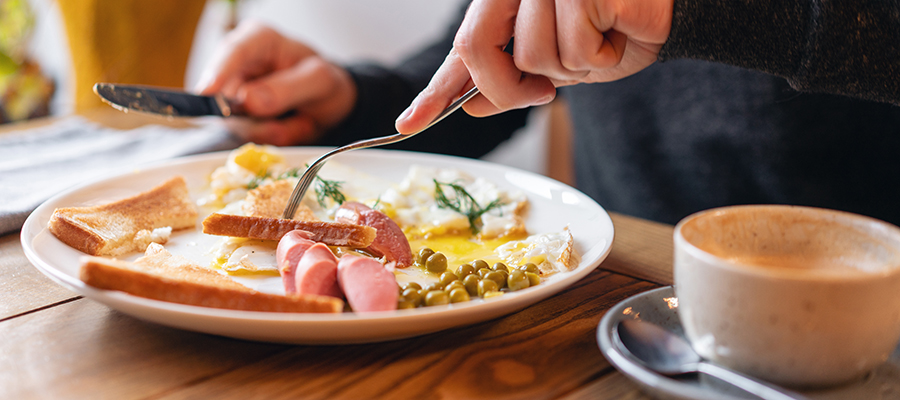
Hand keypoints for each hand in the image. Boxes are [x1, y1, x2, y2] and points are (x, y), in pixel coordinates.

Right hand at [195, 21, 356, 145]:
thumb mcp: (319, 80)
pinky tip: (290, 126)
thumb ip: (289, 88)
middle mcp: (238, 64)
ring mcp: (234, 93)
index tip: (208, 92)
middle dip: (259, 119)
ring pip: (235, 123)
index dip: (218, 71)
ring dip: (272, 129)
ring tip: (299, 121)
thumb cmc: (322, 80)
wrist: (328, 101)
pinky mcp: (236, 118)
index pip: (233, 51)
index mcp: (259, 40)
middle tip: (290, 123)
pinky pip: (247, 136)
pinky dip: (273, 136)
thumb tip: (248, 100)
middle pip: (225, 96)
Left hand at [395, 0, 672, 133]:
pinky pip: (573, 48)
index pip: (462, 48)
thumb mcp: (555, 66)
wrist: (673, 10)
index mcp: (503, 0)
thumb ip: (510, 82)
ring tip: (599, 42)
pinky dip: (600, 55)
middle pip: (475, 48)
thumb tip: (468, 106)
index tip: (408, 123)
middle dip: (507, 86)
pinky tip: (617, 31)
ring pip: (530, 55)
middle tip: (543, 92)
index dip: (435, 90)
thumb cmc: (616, 30)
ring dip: (571, 68)